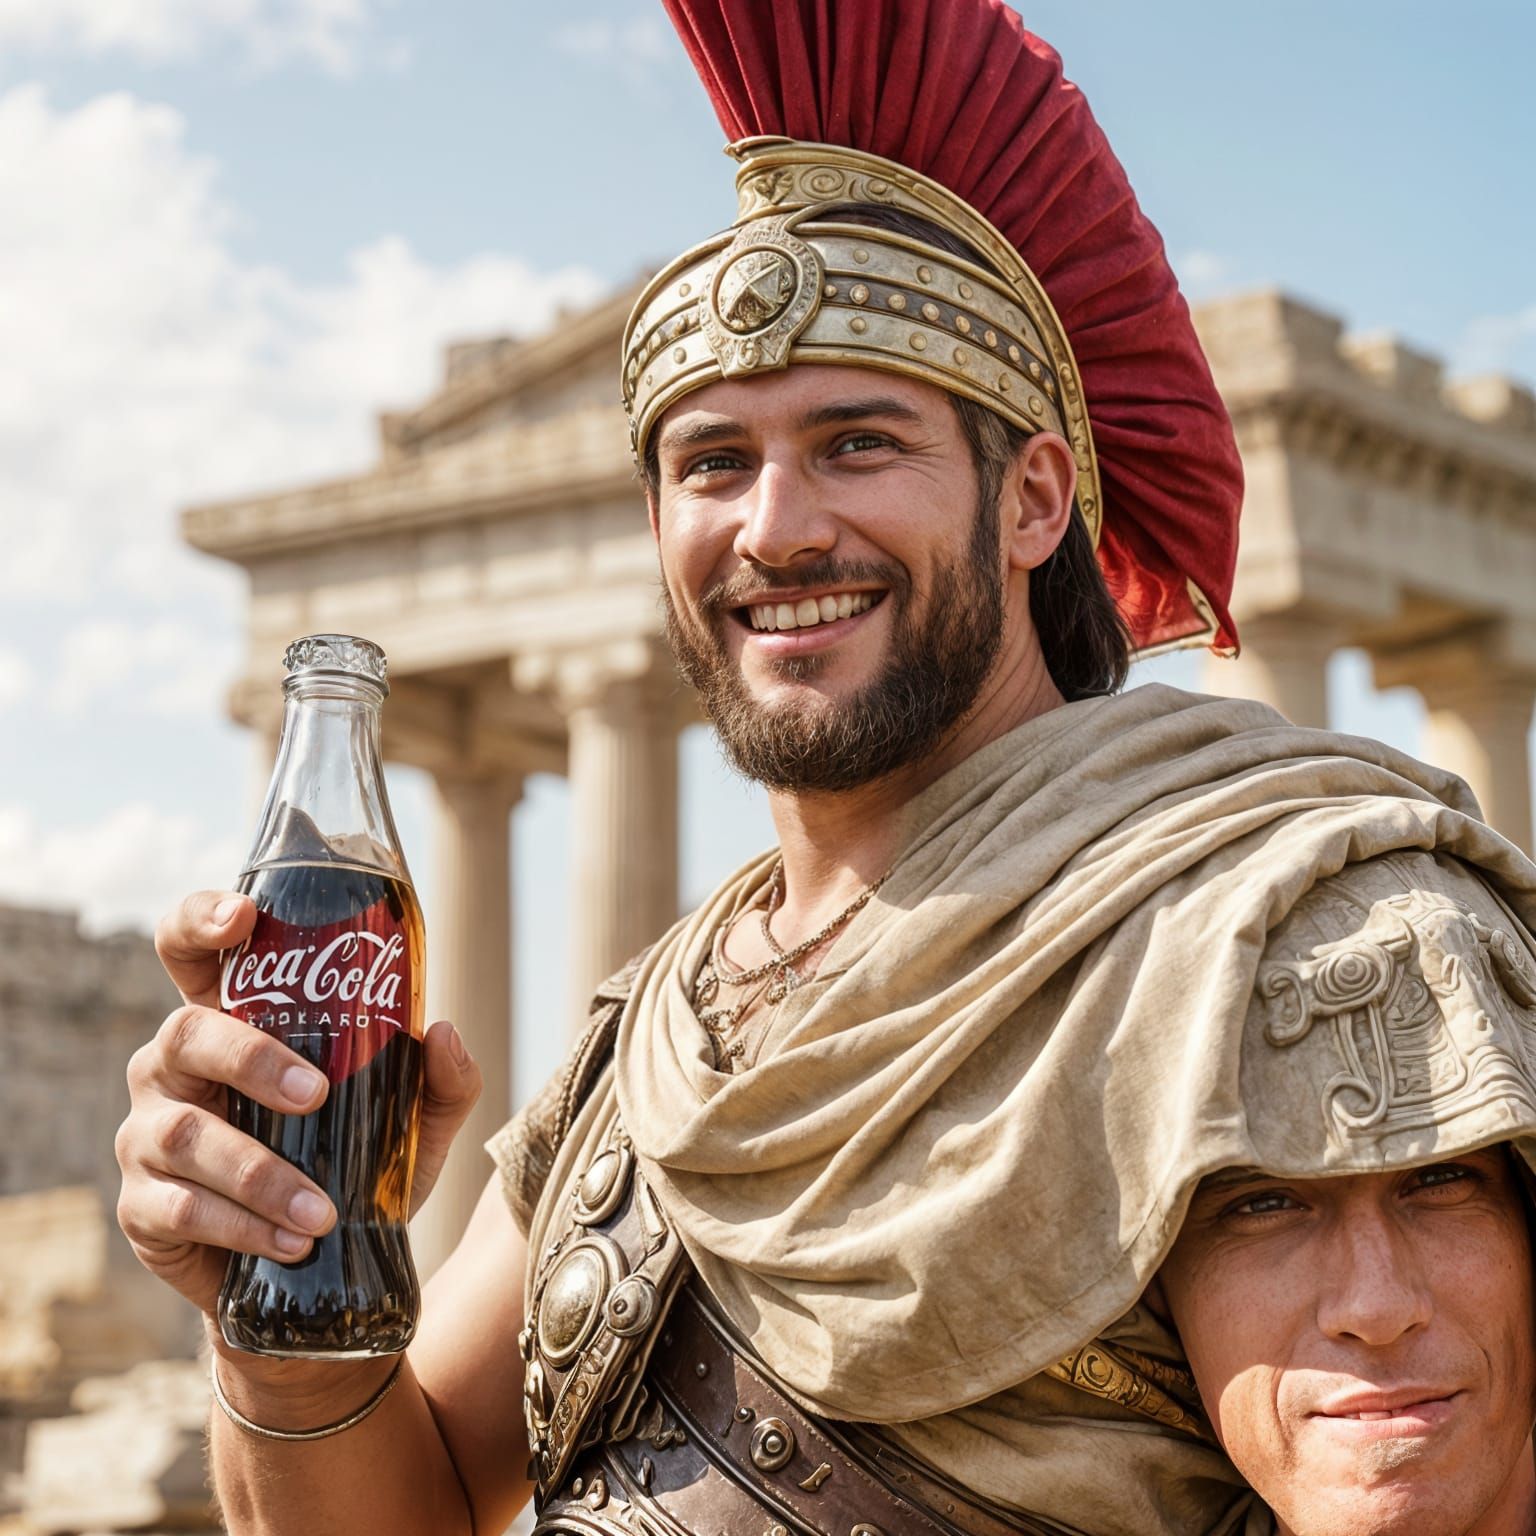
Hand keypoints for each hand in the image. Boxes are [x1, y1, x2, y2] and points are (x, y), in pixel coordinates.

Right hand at [115, 890, 482, 1319]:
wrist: (318, 1270)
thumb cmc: (355, 1168)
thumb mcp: (411, 1123)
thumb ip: (440, 1078)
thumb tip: (442, 1031)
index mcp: (231, 1022)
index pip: (189, 949)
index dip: (201, 920)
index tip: (242, 918)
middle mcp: (174, 1066)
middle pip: (185, 1033)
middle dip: (251, 1060)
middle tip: (316, 1095)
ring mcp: (147, 1135)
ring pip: (185, 1133)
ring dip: (261, 1174)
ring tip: (321, 1211)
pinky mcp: (141, 1206)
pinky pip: (179, 1207)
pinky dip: (242, 1226)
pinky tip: (291, 1241)